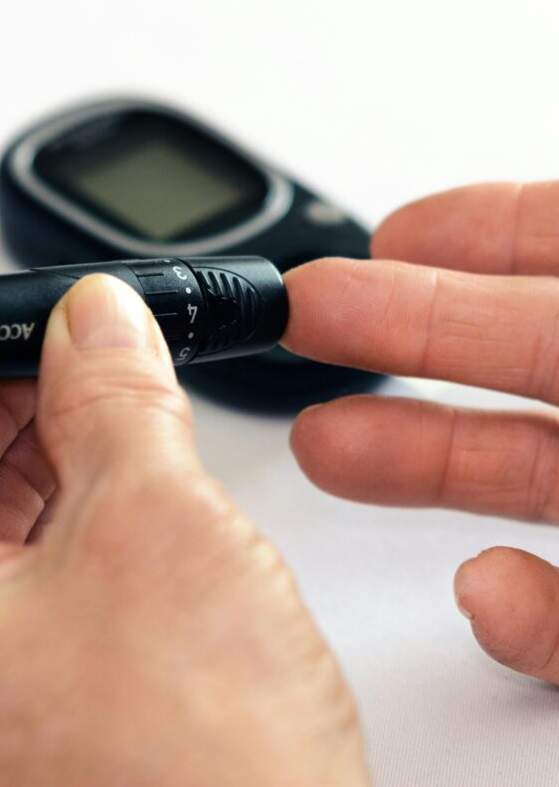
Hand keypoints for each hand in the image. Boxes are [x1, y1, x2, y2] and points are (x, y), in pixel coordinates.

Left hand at [0, 275, 367, 785]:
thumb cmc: (204, 776)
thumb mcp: (156, 528)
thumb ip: (116, 398)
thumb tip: (98, 320)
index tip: (5, 325)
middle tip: (63, 348)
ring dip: (33, 449)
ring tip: (97, 397)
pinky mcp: (12, 702)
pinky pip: (9, 573)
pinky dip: (57, 510)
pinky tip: (105, 470)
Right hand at [284, 180, 558, 684]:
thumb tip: (483, 346)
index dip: (484, 228)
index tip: (398, 229)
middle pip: (529, 352)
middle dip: (408, 326)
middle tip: (309, 314)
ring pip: (532, 474)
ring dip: (424, 459)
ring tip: (328, 444)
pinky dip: (527, 614)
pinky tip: (484, 594)